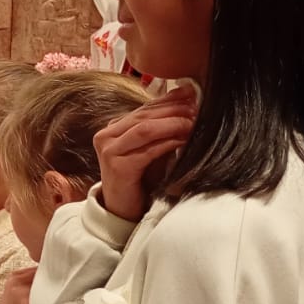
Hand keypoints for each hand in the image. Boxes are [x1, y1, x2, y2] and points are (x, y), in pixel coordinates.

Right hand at [95, 85, 199, 221]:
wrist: (124, 210)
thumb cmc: (141, 179)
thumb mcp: (153, 148)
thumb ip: (163, 128)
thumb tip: (188, 102)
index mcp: (114, 127)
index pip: (145, 108)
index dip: (169, 100)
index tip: (192, 94)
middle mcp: (106, 135)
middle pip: (145, 115)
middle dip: (174, 110)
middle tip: (197, 107)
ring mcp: (108, 150)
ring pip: (145, 128)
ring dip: (173, 123)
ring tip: (194, 122)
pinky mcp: (116, 166)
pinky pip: (147, 150)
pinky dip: (168, 143)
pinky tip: (184, 140)